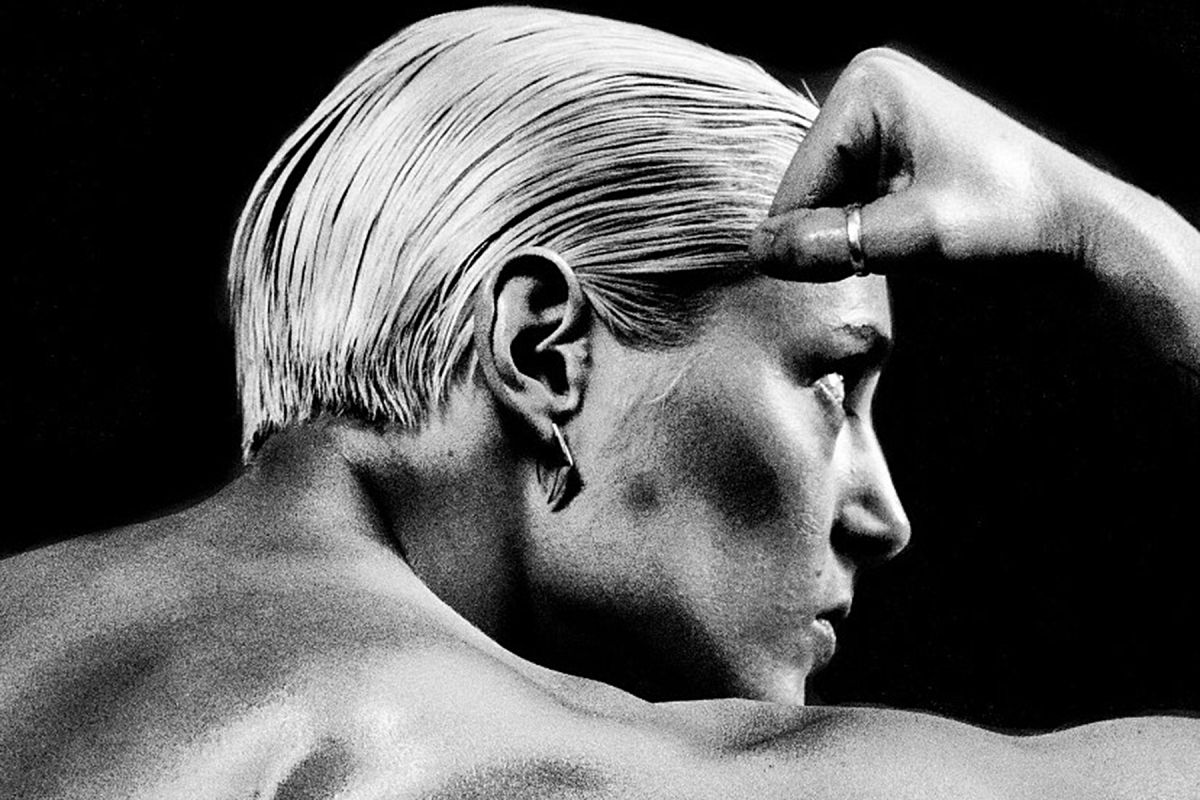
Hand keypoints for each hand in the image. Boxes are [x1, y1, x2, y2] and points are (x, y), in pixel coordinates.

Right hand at [750, 47, 1087, 279]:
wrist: (1076, 227)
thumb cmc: (1009, 219)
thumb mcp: (917, 234)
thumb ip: (834, 242)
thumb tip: (758, 251)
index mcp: (867, 86)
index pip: (798, 180)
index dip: (810, 237)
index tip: (851, 268)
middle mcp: (865, 89)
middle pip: (806, 188)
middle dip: (832, 233)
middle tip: (889, 254)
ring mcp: (878, 118)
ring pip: (822, 202)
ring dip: (847, 238)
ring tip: (904, 245)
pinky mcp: (890, 148)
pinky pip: (845, 201)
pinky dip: (861, 233)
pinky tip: (903, 240)